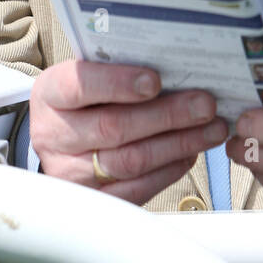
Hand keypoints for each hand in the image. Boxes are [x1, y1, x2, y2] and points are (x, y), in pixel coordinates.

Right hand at [29, 60, 227, 205]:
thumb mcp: (88, 72)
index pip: (80, 86)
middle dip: (167, 115)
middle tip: (205, 104)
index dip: (118, 83)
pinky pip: (135, 190)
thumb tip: (175, 63)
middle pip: (114, 127)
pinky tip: (189, 152)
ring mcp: (71, 172)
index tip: (155, 80)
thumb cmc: (83, 97)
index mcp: (51, 94)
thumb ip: (118, 66)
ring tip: (211, 129)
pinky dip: (169, 170)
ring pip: (130, 161)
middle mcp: (55, 135)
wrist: (57, 136)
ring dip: (178, 144)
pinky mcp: (92, 199)